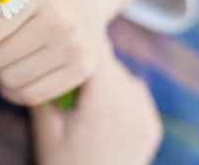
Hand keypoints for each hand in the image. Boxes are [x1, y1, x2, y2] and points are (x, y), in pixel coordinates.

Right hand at [32, 42, 162, 164]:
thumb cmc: (62, 163)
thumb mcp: (45, 124)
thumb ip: (50, 84)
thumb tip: (53, 49)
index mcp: (106, 103)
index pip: (94, 52)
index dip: (75, 46)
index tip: (60, 45)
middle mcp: (133, 105)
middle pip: (108, 64)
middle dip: (87, 66)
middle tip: (67, 83)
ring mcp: (146, 117)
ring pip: (121, 76)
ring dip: (104, 81)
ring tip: (85, 106)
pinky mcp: (152, 126)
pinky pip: (133, 93)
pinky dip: (118, 96)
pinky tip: (102, 117)